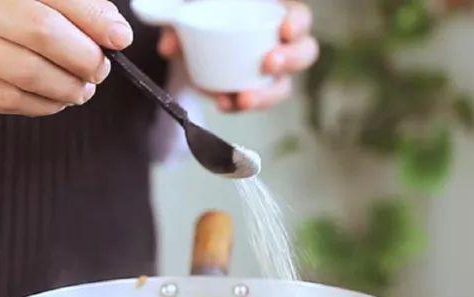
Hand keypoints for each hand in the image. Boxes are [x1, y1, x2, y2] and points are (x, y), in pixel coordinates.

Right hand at [0, 0, 133, 115]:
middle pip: (39, 31)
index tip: (120, 37)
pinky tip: (55, 100)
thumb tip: (113, 31)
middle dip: (82, 55)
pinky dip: (42, 105)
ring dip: (66, 87)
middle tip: (99, 68)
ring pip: (25, 73)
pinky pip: (7, 101)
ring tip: (82, 89)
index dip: (92, 17)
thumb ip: (63, 5)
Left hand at [157, 0, 317, 111]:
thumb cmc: (200, 16)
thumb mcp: (188, 13)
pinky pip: (253, 101)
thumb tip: (169, 46)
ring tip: (244, 98)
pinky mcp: (253, 91)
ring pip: (283, 86)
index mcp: (273, 14)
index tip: (285, 29)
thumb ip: (178, 23)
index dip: (298, 22)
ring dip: (267, 95)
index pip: (300, 16)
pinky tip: (224, 103)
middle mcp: (278, 43)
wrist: (188, 41)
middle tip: (270, 63)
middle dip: (291, 60)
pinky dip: (237, 105)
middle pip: (305, 52)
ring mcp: (269, 71)